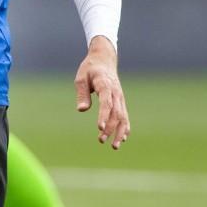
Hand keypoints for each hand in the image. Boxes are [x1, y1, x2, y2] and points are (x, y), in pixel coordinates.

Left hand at [74, 35, 129, 149]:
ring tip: (113, 146)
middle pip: (115, 113)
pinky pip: (125, 116)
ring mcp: (120, 98)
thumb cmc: (90, 69)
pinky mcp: (121, 102)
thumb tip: (81, 110)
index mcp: (105, 85)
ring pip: (123, 117)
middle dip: (109, 128)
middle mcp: (116, 93)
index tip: (99, 128)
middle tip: (100, 140)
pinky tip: (122, 139)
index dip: (103, 116)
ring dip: (119, 132)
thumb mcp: (81, 77)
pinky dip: (125, 128)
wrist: (104, 60)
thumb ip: (82, 93)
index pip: (106, 102)